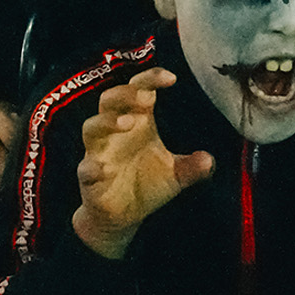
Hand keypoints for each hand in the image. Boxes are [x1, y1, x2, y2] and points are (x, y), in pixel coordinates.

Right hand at [72, 69, 214, 259]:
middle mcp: (116, 132)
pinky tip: (103, 168)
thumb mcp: (176, 175)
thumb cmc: (148, 183)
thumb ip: (192, 167)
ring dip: (107, 122)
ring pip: (91, 127)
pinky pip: (85, 168)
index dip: (151, 79)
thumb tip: (209, 161)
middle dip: (125, 94)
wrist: (123, 216)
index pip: (139, 89)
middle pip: (110, 100)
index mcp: (139, 121)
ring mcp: (99, 153)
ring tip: (127, 123)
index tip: (171, 78)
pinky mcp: (89, 178)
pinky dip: (92, 166)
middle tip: (146, 99)